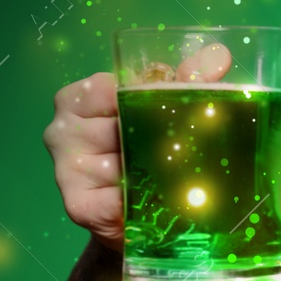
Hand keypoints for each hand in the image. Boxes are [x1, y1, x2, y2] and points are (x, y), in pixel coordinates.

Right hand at [43, 44, 230, 250]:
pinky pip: (121, 199)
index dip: (152, 103)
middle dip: (161, 141)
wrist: (136, 225)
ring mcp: (65, 168)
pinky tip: (154, 203)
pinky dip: (144, 202)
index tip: (174, 118)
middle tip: (187, 154)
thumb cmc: (146, 158)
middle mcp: (61, 129)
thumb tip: (219, 55)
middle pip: (122, 126)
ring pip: (125, 164)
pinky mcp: (77, 205)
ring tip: (172, 181)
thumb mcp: (163, 113)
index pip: (117, 88)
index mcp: (77, 99)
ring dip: (156, 175)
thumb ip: (187, 81)